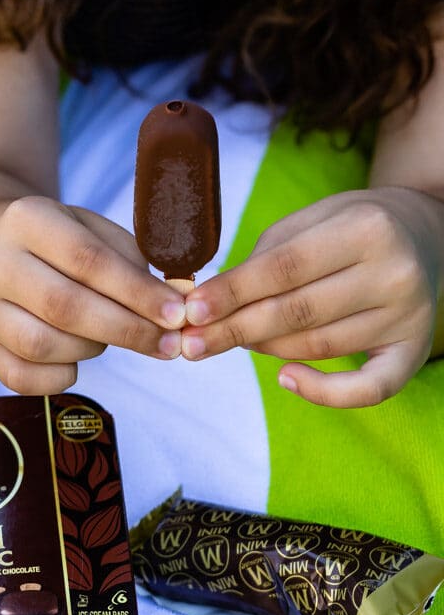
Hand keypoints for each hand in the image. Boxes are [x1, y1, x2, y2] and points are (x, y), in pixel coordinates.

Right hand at [0, 196, 186, 393]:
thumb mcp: (99, 233)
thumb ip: (137, 265)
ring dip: (91, 348)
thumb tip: (177, 305)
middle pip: (64, 306)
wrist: (8, 253)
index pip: (87, 260)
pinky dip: (59, 377)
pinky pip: (20, 377)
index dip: (136, 292)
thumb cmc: (68, 244)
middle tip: (167, 343)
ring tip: (112, 336)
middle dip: (126, 329)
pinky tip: (77, 361)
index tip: (176, 314)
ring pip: (41, 345)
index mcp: (27, 219)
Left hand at [180, 188, 443, 407]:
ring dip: (265, 350)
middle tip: (192, 344)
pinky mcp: (416, 350)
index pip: (284, 268)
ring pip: (319, 347)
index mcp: (365, 228)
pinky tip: (286, 378)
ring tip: (232, 341)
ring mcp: (409, 315)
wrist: (421, 235)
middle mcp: (394, 273)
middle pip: (298, 312)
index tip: (192, 310)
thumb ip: (263, 259)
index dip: (233, 292)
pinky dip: (324, 393)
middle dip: (236, 330)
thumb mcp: (308, 221)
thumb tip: (210, 305)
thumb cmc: (348, 228)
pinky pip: (368, 389)